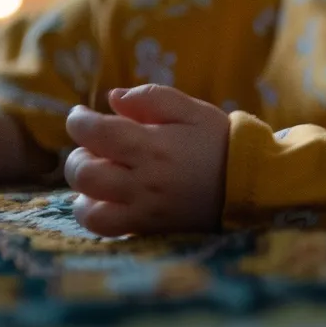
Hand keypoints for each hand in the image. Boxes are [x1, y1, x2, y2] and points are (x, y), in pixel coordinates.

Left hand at [65, 85, 228, 236]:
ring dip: (83, 188)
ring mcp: (144, 210)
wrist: (248, 184)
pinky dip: (94, 212)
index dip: (78, 121)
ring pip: (88, 206)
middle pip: (84, 171)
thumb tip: (112, 98)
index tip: (81, 116)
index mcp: (153, 146)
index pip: (95, 133)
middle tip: (95, 147)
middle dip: (79, 154)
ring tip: (99, 174)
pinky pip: (104, 228)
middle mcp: (144, 181)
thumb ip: (151, 98)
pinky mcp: (147, 228)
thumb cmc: (218, 142)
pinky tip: (105, 198)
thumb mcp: (191, 109)